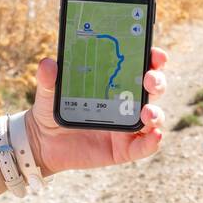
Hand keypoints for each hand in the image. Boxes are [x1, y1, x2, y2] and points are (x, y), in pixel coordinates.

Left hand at [24, 48, 166, 175]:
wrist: (44, 143)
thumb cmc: (53, 110)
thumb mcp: (48, 92)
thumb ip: (48, 79)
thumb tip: (48, 64)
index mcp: (116, 82)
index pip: (142, 66)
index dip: (153, 59)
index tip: (154, 54)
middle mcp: (128, 102)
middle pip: (153, 89)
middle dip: (157, 81)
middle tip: (149, 80)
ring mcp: (128, 126)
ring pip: (154, 117)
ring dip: (156, 113)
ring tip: (147, 112)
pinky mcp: (124, 149)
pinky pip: (145, 146)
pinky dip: (153, 142)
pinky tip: (155, 135)